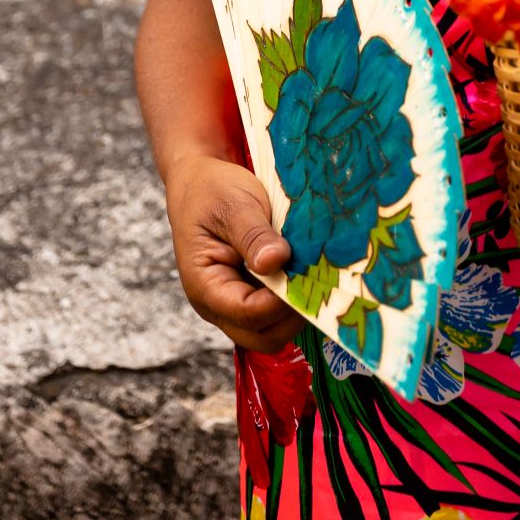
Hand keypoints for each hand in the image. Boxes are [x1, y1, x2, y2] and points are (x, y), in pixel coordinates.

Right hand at [164, 153, 302, 352]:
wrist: (200, 183)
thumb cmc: (212, 192)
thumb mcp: (234, 206)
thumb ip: (254, 236)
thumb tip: (277, 262)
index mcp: (205, 285)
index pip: (247, 314)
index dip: (280, 303)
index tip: (307, 278)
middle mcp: (217, 304)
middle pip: (261, 336)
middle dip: (292, 317)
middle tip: (319, 283)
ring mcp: (234, 302)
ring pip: (271, 330)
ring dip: (295, 311)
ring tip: (316, 278)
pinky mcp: (250, 293)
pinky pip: (274, 313)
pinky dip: (293, 300)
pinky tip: (310, 275)